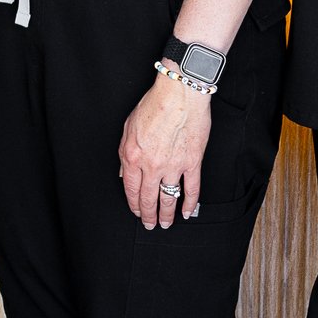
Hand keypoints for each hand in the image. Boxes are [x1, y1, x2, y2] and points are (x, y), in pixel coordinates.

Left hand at [120, 71, 207, 229]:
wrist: (179, 93)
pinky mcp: (192, 162)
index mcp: (133, 156)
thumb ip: (124, 154)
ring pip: (169, 198)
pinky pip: (192, 188)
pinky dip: (190, 203)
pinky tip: (187, 211)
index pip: (131, 190)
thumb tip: (124, 174)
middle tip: (150, 224)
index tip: (136, 212)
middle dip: (148, 216)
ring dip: (167, 214)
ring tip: (167, 223)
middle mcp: (152, 165)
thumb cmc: (155, 104)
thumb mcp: (128, 127)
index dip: (134, 205)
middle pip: (149, 199)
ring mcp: (173, 165)